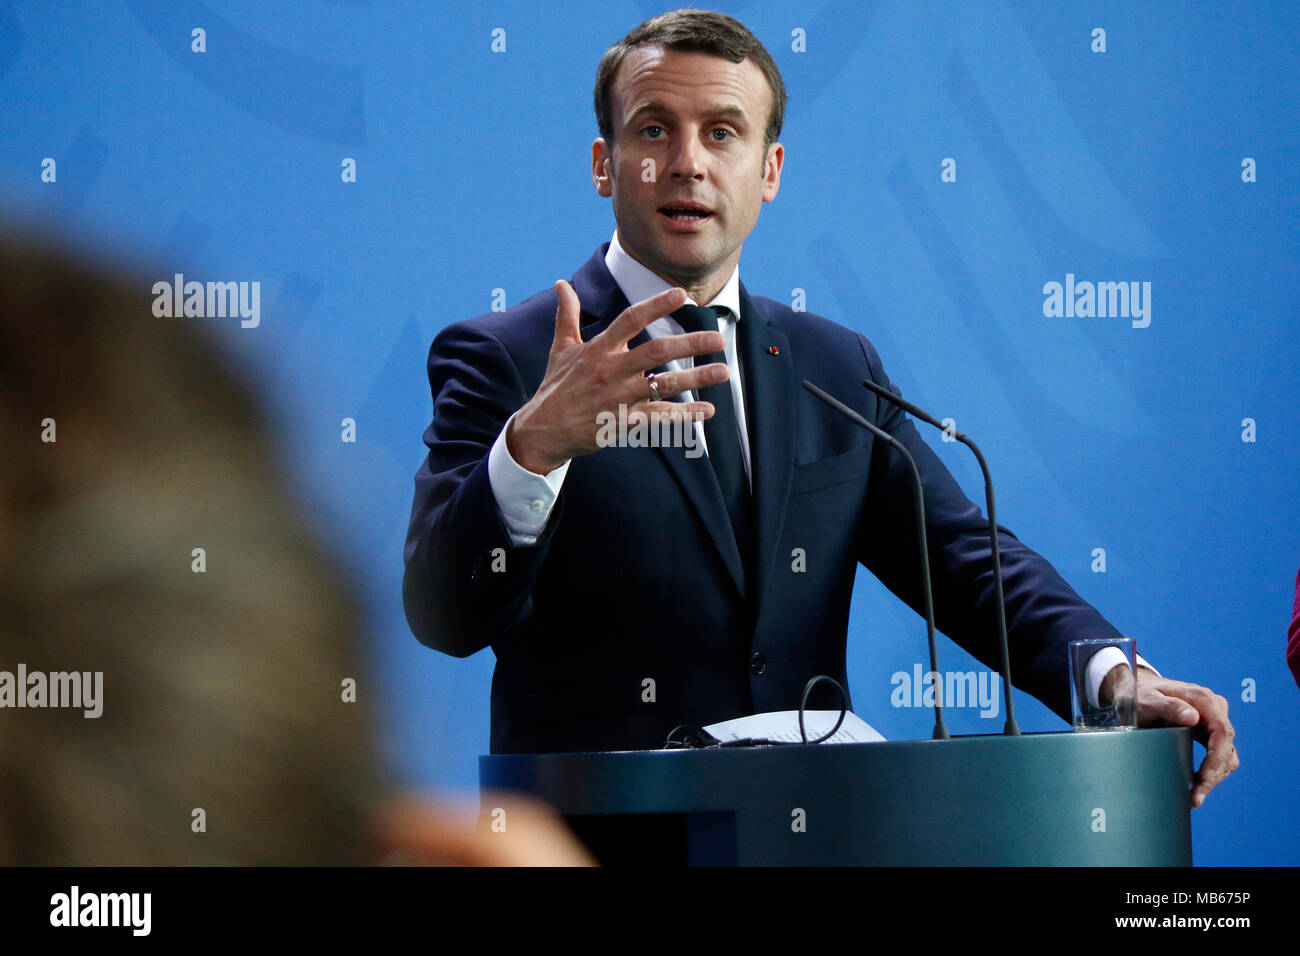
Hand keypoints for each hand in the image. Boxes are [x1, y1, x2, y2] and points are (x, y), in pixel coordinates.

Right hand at [506, 280, 727, 474]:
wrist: (543, 431)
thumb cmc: (555, 388)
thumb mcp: (560, 349)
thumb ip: (567, 315)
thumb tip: (561, 284)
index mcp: (598, 349)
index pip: (630, 320)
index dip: (656, 305)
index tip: (681, 295)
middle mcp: (611, 370)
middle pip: (656, 351)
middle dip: (690, 343)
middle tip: (718, 338)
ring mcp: (618, 397)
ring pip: (664, 385)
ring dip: (696, 378)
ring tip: (723, 372)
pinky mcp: (623, 422)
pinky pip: (659, 417)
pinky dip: (685, 415)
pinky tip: (707, 411)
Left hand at [1101, 665, 1237, 808]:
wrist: (1135, 690)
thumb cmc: (1139, 694)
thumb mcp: (1147, 699)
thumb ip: (1168, 706)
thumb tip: (1193, 718)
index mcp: (1203, 699)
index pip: (1222, 733)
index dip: (1216, 759)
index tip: (1204, 780)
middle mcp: (1213, 710)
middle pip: (1225, 748)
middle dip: (1213, 776)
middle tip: (1195, 798)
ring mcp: (1212, 722)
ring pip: (1225, 756)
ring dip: (1213, 779)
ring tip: (1194, 798)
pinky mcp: (1207, 733)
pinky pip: (1216, 757)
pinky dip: (1209, 774)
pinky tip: (1196, 788)